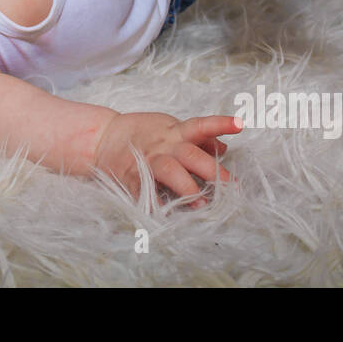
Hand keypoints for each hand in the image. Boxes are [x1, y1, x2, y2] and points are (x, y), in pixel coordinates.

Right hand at [92, 112, 241, 208]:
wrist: (102, 139)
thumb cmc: (142, 133)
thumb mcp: (170, 127)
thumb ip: (198, 138)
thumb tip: (225, 148)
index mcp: (174, 132)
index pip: (200, 125)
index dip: (220, 124)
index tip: (240, 124)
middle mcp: (163, 146)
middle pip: (191, 155)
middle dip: (213, 171)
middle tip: (233, 187)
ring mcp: (148, 163)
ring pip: (170, 172)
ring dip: (188, 188)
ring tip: (201, 203)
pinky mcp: (133, 179)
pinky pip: (147, 194)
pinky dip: (157, 206)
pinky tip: (168, 217)